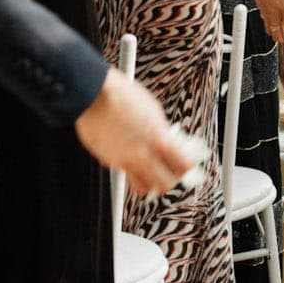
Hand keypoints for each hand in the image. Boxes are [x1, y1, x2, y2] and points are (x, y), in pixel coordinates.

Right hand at [74, 68, 197, 195]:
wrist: (93, 94)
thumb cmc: (121, 95)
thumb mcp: (153, 110)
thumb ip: (163, 130)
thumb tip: (172, 142)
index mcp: (157, 138)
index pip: (183, 165)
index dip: (189, 166)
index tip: (190, 162)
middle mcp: (141, 155)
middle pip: (166, 184)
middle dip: (173, 179)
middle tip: (174, 170)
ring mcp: (123, 161)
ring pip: (144, 188)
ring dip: (153, 183)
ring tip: (156, 172)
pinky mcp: (108, 162)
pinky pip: (127, 176)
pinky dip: (134, 174)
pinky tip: (136, 162)